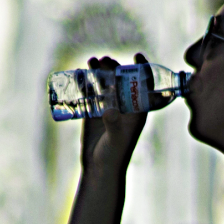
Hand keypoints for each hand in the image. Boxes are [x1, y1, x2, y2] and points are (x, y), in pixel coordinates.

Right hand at [80, 54, 149, 168]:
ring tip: (92, 61)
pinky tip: (79, 73)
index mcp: (137, 110)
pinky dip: (85, 82)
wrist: (99, 168)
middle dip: (115, 68)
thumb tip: (109, 111)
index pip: (144, 85)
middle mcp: (124, 106)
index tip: (137, 55)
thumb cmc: (114, 155)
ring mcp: (108, 107)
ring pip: (105, 84)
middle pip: (121, 80)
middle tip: (105, 60)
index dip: (143, 68)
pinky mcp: (93, 111)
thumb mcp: (115, 139)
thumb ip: (114, 125)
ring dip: (99, 71)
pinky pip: (90, 93)